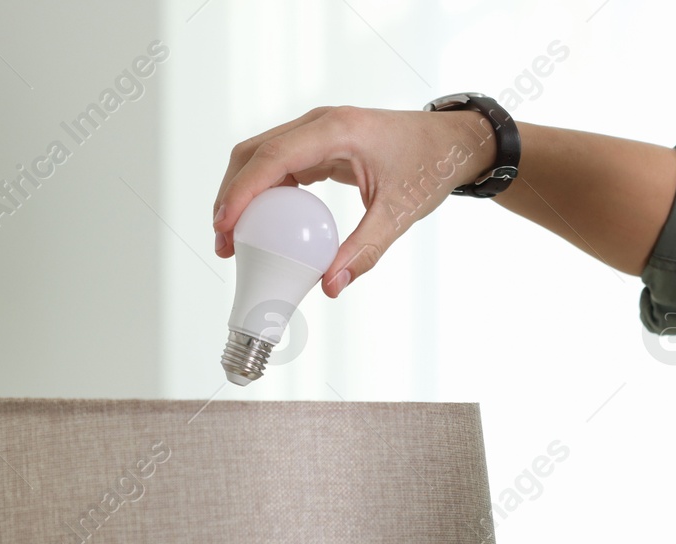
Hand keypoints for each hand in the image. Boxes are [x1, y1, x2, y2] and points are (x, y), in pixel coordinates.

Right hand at [212, 105, 499, 297]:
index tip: (225, 226)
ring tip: (235, 239)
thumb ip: (364, 251)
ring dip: (242, 193)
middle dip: (232, 195)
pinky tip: (262, 225)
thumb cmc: (430, 168)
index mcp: (336, 130)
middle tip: (224, 242)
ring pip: (261, 156)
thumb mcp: (399, 214)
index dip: (242, 192)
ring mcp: (317, 130)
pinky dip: (264, 192)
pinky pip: (280, 164)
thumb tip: (331, 286)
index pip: (273, 157)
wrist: (451, 144)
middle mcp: (320, 123)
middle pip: (254, 152)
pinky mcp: (319, 143)